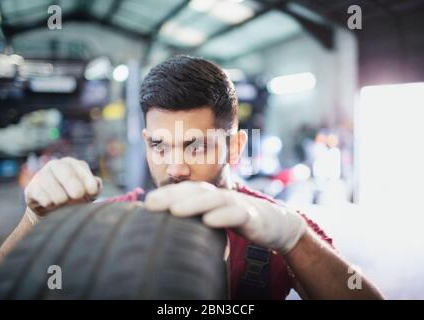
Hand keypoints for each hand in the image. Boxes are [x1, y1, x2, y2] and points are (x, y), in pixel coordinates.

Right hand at [24, 157, 101, 224]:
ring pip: (58, 193)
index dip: (89, 183)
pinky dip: (51, 205)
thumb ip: (95, 186)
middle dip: (77, 193)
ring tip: (62, 201)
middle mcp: (56, 164)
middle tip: (77, 198)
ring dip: (63, 201)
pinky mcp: (32, 188)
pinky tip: (50, 202)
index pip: (83, 169)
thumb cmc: (73, 196)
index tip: (92, 193)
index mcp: (72, 163)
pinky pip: (46, 200)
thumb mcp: (88, 192)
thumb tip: (96, 184)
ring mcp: (42, 174)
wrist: (49, 206)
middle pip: (69, 177)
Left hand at [144, 181, 306, 253]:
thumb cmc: (239, 219)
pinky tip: (209, 221)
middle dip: (172, 195)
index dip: (167, 193)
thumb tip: (166, 221)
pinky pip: (239, 215)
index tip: (147, 203)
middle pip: (196, 190)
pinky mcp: (254, 218)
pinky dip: (224, 216)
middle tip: (151, 204)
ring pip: (215, 199)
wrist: (277, 223)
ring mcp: (238, 205)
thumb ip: (196, 216)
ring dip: (194, 203)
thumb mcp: (215, 216)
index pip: (186, 190)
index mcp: (210, 196)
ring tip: (174, 211)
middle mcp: (222, 196)